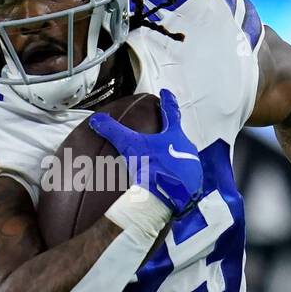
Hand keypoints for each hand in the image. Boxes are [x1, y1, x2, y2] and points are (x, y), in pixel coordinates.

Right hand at [88, 89, 202, 216]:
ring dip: (171, 156)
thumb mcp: (131, 147)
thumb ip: (114, 132)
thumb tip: (99, 120)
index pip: (170, 111)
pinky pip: (183, 175)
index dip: (167, 101)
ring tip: (159, 160)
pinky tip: (165, 179)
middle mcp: (186, 148)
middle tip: (160, 133)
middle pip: (177, 136)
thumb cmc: (156, 169)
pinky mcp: (191, 184)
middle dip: (168, 134)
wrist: (171, 197)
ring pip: (181, 155)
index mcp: (174, 135)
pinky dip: (174, 174)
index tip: (166, 94)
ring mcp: (191, 166)